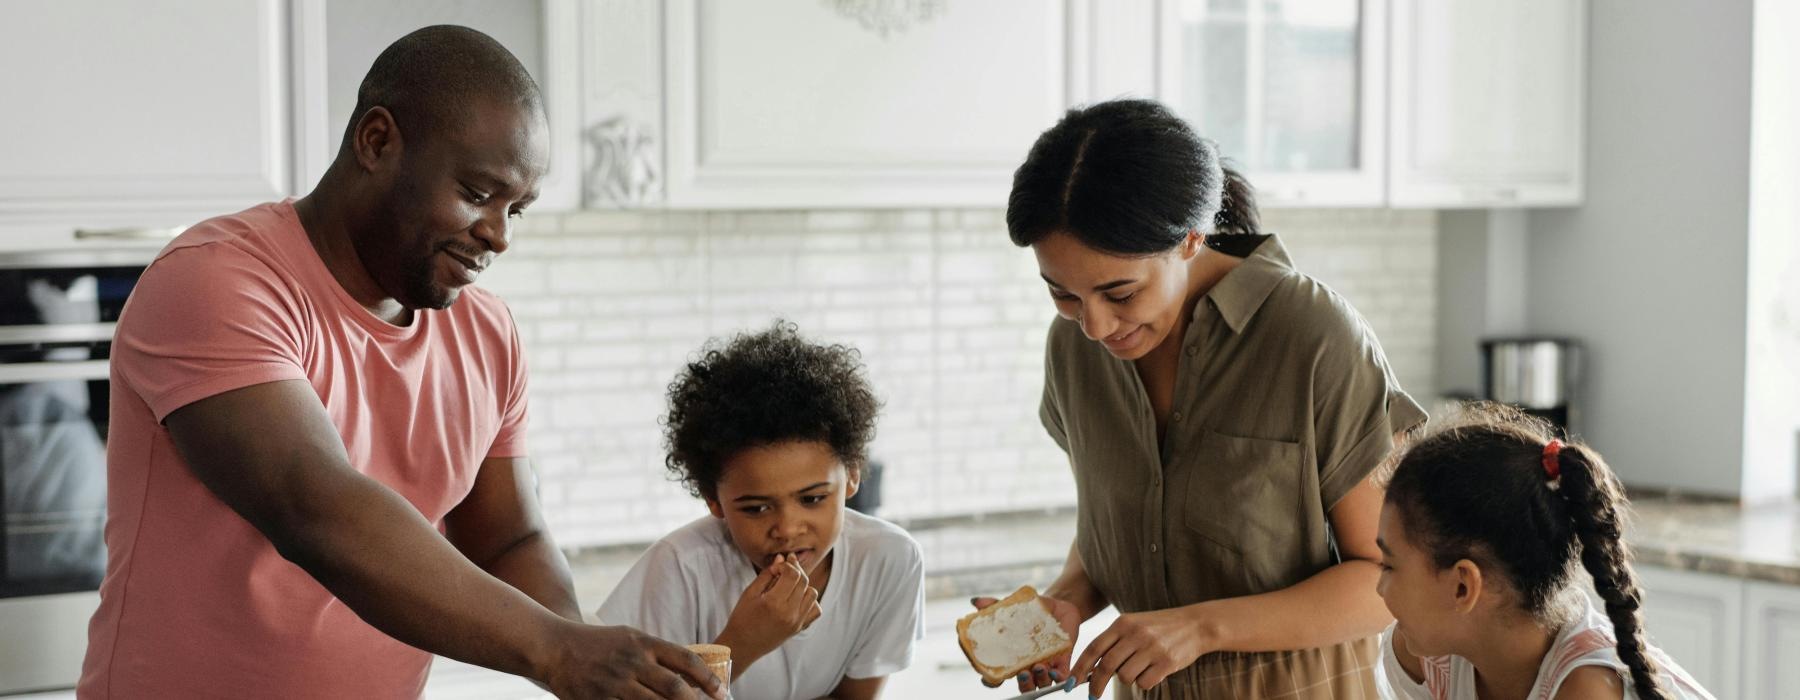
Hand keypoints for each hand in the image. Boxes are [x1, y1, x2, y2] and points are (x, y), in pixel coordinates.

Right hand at [538, 622, 725, 698]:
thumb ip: (657, 653)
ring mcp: (615, 684)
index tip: (721, 692)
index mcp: (643, 643)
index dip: (707, 678)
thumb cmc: (598, 643)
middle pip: (674, 688)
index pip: (685, 659)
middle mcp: (632, 662)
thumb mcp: (630, 637)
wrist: (554, 646)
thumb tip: (690, 672)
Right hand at [717, 554, 822, 664]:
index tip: (777, 567)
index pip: (792, 574)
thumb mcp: (750, 593)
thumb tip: (782, 558)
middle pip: (804, 581)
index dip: (786, 565)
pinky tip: (796, 599)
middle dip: (795, 570)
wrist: (742, 646)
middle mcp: (789, 613)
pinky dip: (810, 601)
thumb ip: (768, 574)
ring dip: (803, 585)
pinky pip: (815, 610)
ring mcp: (797, 622)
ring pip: (812, 593)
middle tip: (784, 569)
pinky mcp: (799, 628)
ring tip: (789, 585)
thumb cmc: (742, 617)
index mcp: (774, 602)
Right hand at [970, 593, 1082, 692]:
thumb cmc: (1031, 611)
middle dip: (1023, 684)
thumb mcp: (1013, 608)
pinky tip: (1055, 671)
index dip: (990, 681)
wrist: (1058, 607)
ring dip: (1039, 680)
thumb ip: (995, 606)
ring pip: (1041, 684)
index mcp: (1012, 658)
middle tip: (1022, 674)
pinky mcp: (1062, 661)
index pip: (998, 676)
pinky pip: (1062, 677)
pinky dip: (1059, 678)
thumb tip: (976, 601)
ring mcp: (1045, 665)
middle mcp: (1028, 666)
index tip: (986, 677)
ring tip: (1039, 667)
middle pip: (1023, 686)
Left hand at [1072, 607, 1212, 695]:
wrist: (1195, 625)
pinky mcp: (1166, 662)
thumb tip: (1090, 670)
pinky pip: (1144, 682)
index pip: (1094, 648)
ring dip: (1128, 679)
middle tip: (1093, 695)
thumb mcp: (1134, 626)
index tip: (1071, 683)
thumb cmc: (1159, 628)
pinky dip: (1144, 682)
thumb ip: (1113, 643)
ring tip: (1140, 668)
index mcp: (1123, 623)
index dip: (1079, 668)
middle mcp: (1135, 634)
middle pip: (1106, 666)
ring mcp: (1151, 648)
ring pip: (1125, 676)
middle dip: (1096, 685)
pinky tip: (1153, 671)